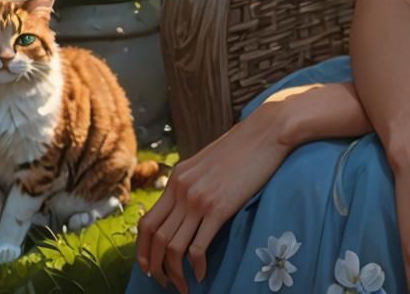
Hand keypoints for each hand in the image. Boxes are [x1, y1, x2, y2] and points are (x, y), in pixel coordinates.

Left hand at [136, 103, 290, 292]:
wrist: (266, 131)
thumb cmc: (243, 145)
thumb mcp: (207, 161)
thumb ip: (192, 181)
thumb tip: (188, 205)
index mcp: (177, 178)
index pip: (146, 222)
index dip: (143, 250)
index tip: (148, 266)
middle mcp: (182, 189)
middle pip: (155, 239)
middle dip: (155, 267)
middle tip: (163, 282)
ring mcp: (199, 199)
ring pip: (172, 247)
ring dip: (174, 273)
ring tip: (182, 286)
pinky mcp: (219, 208)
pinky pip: (198, 248)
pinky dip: (196, 267)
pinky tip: (202, 274)